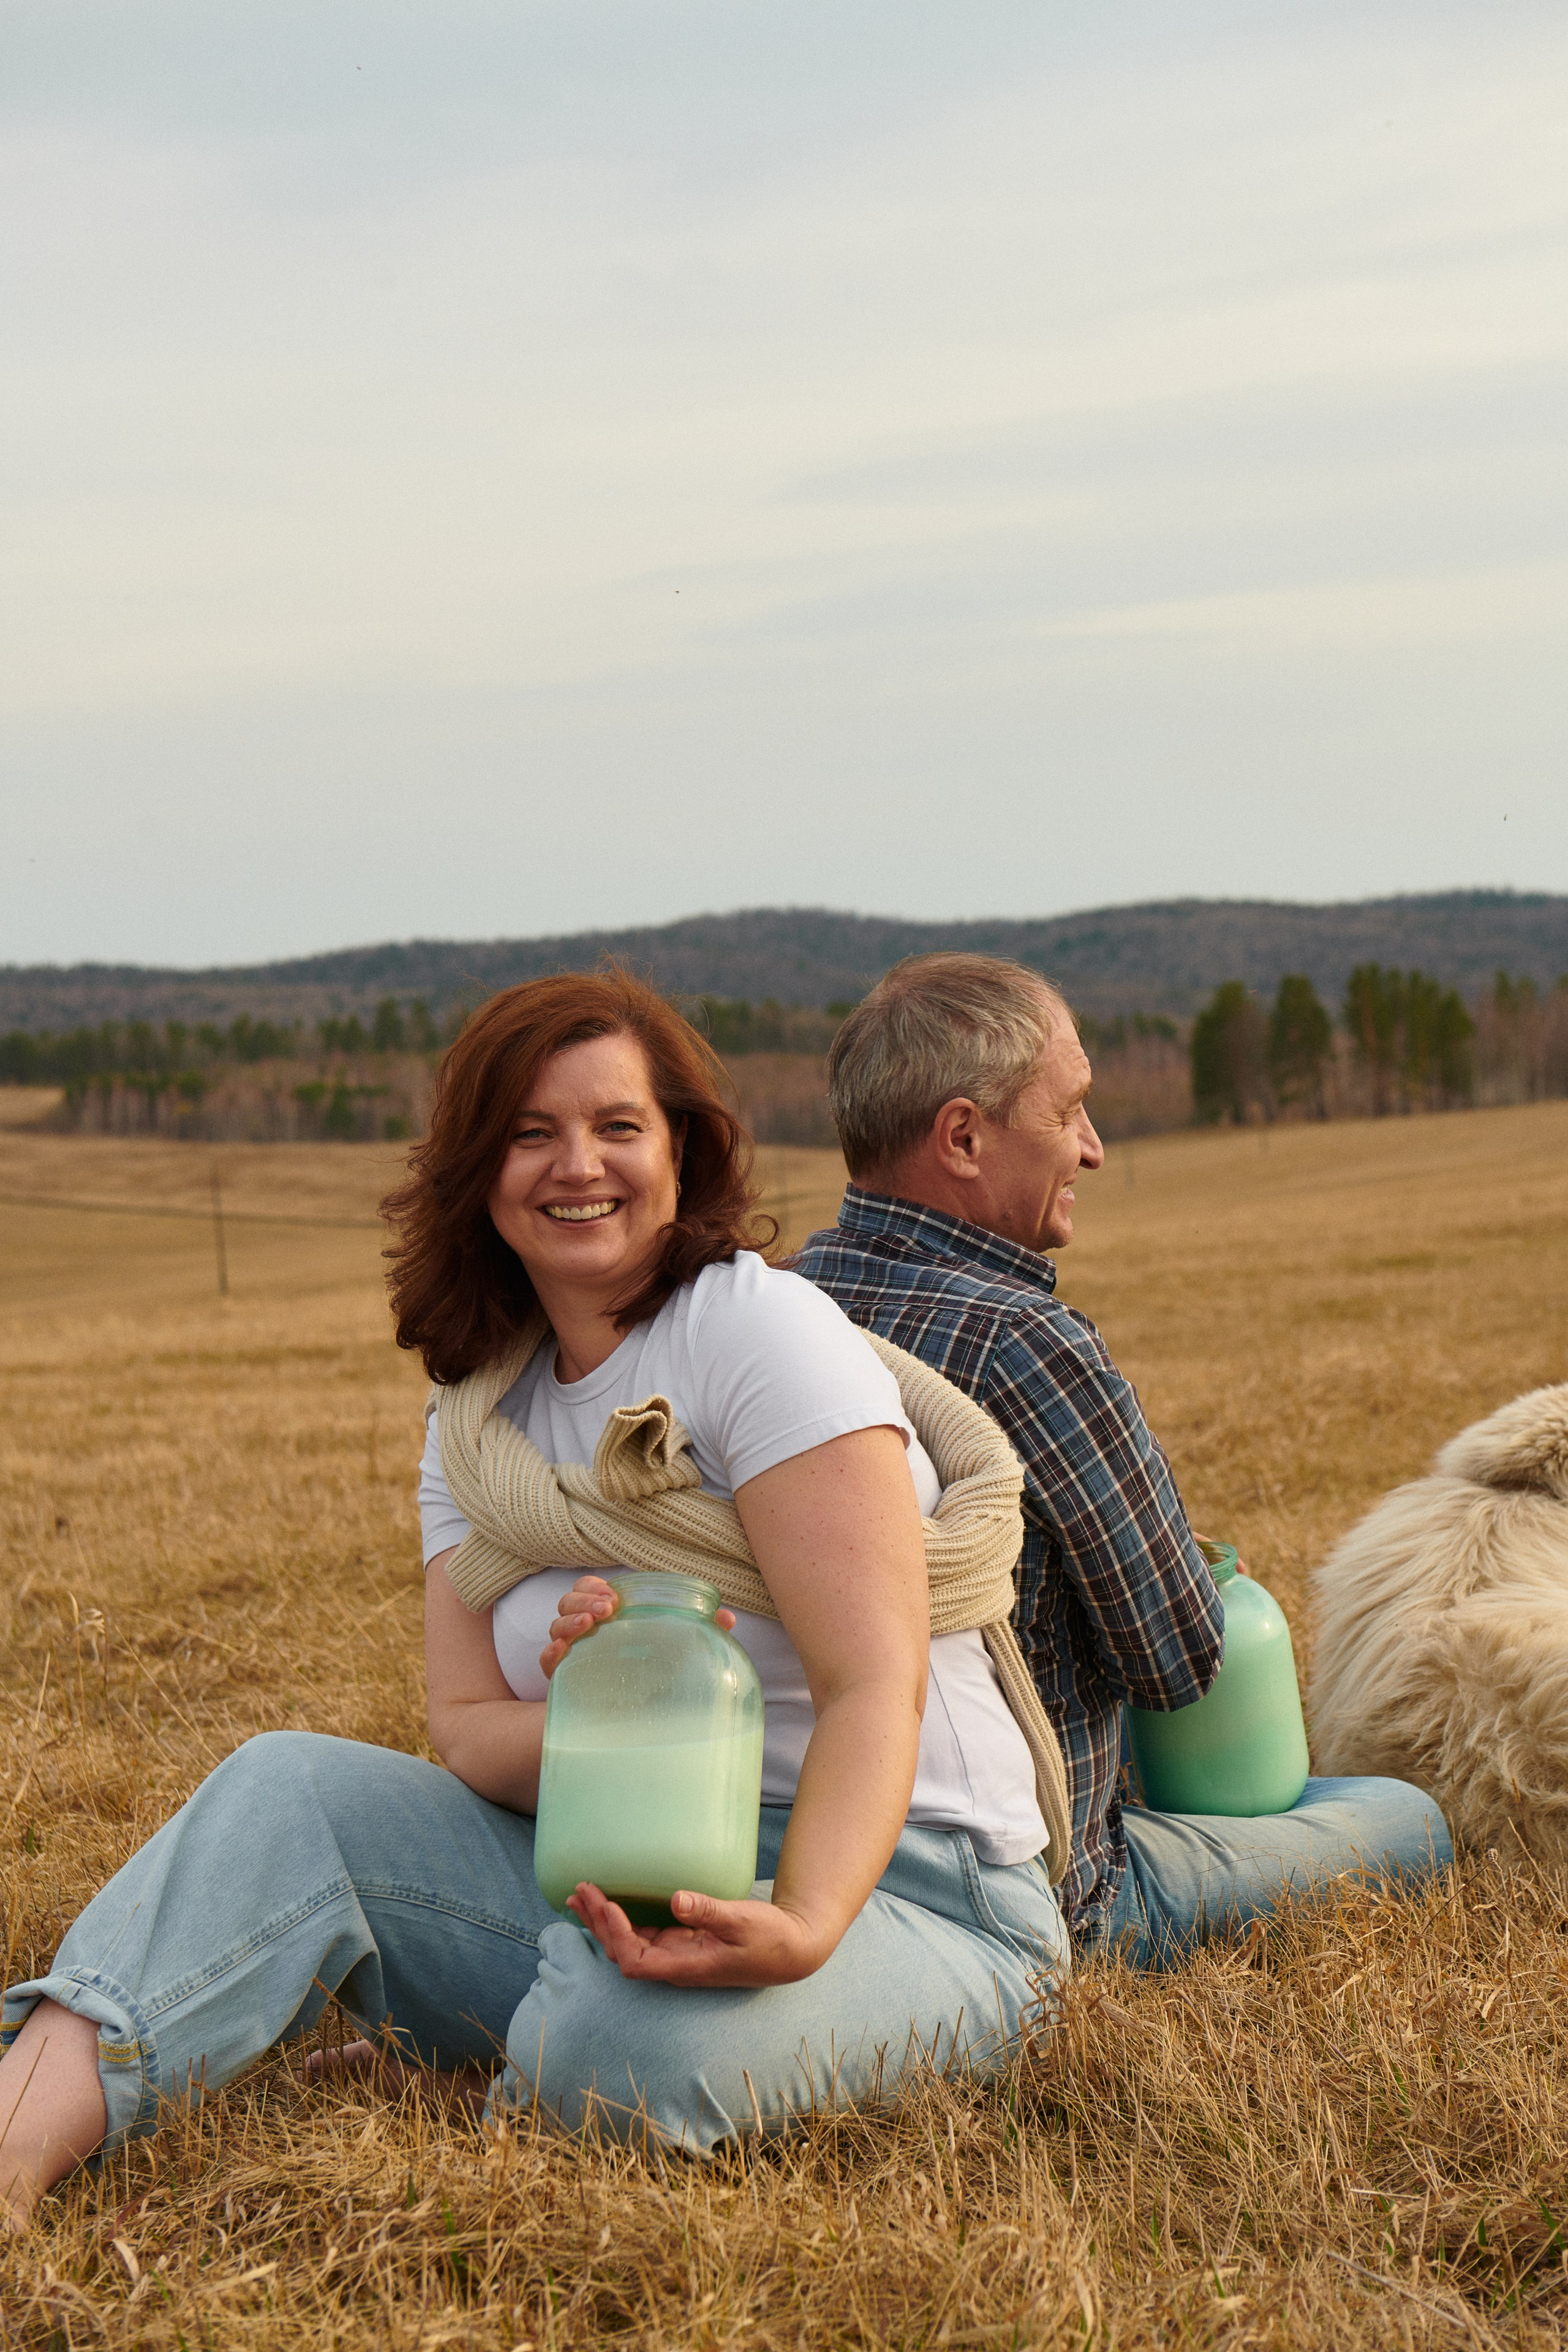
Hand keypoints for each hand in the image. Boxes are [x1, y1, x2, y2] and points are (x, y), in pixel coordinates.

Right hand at [538, 1575, 735, 1679]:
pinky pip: (547, 1661)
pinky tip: (563, 1651)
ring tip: (588, 1625)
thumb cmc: (654, 1679)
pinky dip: (550, 1653)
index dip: (594, 1587)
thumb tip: (728, 1618)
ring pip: (555, 1626)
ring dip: (569, 1621)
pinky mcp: (563, 1681)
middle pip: (568, 1602)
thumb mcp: (676, 1652)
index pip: (588, 1589)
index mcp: (607, 1617)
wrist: (633, 1725)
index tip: (612, 1597)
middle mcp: (585, 1632)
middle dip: (583, 1600)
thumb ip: (699, 1632)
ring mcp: (572, 1656)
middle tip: (606, 1610)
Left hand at [564, 1883, 824, 1987]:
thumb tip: (676, 1899)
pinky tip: (614, 1904)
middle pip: (623, 1952)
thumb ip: (709, 1911)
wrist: (793, 1952)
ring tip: (581, 1896)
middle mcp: (675, 1965)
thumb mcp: (742, 1921)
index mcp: (685, 1966)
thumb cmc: (771, 1939)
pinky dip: (624, 1919)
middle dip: (598, 1923)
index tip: (609, 1903)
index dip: (616, 1935)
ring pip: (630, 1943)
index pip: (635, 1960)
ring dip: (604, 1921)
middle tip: (579, 1890)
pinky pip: (645, 1935)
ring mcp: (678, 1955)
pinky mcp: (685, 1944)